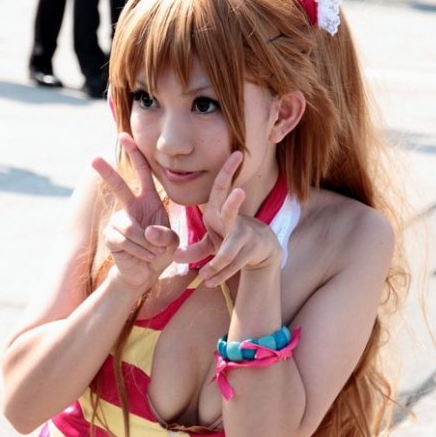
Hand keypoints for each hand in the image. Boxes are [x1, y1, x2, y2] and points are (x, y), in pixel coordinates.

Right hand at [92, 134, 178, 289]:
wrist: (146, 273)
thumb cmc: (160, 252)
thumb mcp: (172, 243)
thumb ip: (166, 236)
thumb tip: (147, 232)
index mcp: (148, 201)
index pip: (142, 173)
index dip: (134, 155)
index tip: (123, 136)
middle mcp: (131, 207)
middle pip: (118, 186)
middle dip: (107, 172)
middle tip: (94, 158)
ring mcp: (119, 221)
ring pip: (129, 227)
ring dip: (146, 244)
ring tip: (152, 253)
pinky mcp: (111, 236)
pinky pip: (125, 240)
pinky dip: (139, 251)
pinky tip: (143, 256)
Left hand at [173, 152, 282, 286]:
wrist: (260, 252)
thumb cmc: (230, 240)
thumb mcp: (211, 243)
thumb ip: (193, 250)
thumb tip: (175, 257)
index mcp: (221, 212)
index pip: (223, 188)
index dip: (228, 171)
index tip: (237, 153)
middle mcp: (235, 221)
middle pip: (233, 212)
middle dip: (234, 202)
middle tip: (239, 191)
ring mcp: (245, 235)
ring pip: (228, 252)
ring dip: (216, 266)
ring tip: (204, 277)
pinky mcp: (251, 251)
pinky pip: (232, 265)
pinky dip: (220, 275)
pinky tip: (210, 283)